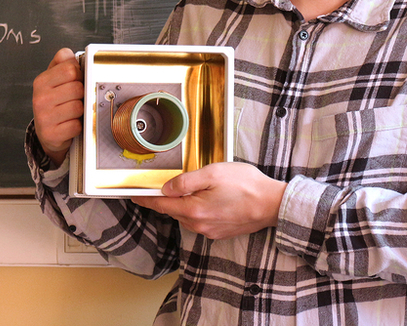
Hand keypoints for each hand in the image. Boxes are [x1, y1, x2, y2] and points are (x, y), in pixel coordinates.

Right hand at [32, 48, 83, 165]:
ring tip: (71, 112)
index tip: (75, 81)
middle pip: (77, 88)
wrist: (48, 132)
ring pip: (78, 107)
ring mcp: (43, 117)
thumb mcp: (55, 79)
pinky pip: (76, 126)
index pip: (70, 69)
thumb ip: (63, 63)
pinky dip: (77, 126)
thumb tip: (67, 53)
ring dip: (80, 111)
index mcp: (41, 81)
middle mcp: (39, 98)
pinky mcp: (51, 134)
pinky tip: (69, 124)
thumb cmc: (55, 103)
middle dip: (81, 94)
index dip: (79, 75)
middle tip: (74, 99)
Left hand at [132, 162, 286, 239]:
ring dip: (188, 203)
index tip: (134, 196)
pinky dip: (200, 210)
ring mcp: (209, 231)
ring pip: (188, 215)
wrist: (272, 204)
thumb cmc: (247, 185)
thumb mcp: (213, 173)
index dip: (146, 199)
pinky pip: (201, 220)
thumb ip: (186, 181)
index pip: (161, 205)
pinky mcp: (220, 232)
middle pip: (174, 210)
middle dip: (170, 198)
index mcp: (193, 210)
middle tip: (171, 184)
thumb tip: (166, 188)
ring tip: (203, 187)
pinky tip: (214, 198)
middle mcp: (198, 225)